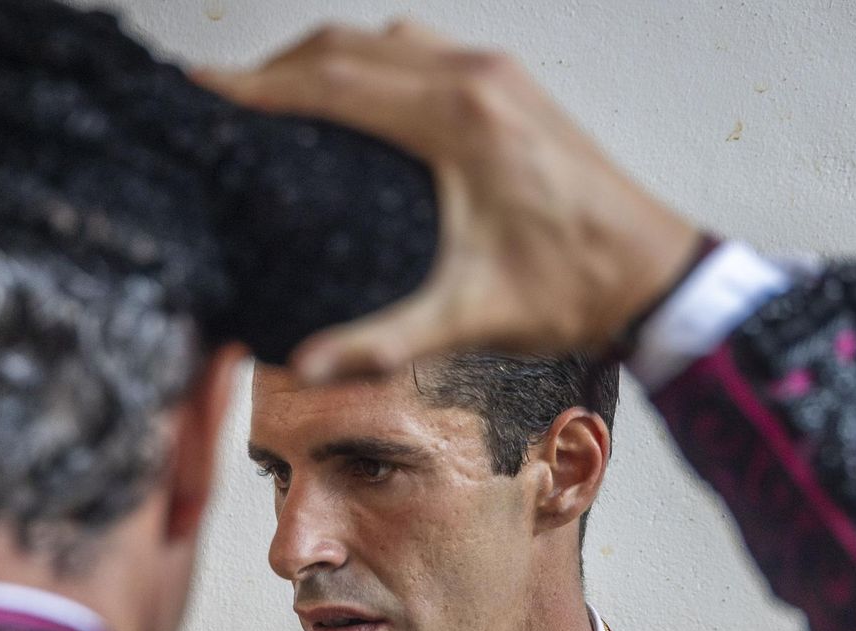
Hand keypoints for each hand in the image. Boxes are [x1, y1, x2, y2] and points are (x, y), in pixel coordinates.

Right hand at [196, 23, 699, 379]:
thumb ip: (383, 340)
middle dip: (276, 66)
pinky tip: (355, 100)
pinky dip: (372, 59)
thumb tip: (305, 367)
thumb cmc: (570, 289)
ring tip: (276, 97)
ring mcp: (496, 73)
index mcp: (457, 118)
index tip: (202, 90)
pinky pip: (420, 46)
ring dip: (324, 57)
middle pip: (347, 44)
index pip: (331, 80)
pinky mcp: (510, 85)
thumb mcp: (471, 318)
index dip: (257, 85)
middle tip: (221, 96)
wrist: (652, 275)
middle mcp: (474, 76)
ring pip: (384, 37)